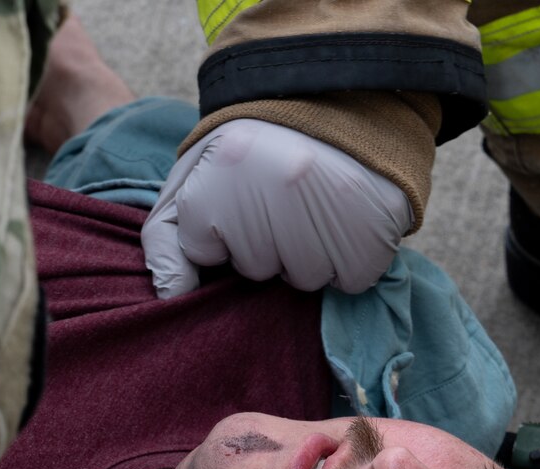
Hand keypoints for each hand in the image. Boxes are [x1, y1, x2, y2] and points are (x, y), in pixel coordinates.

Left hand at [140, 119, 412, 298]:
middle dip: (265, 244)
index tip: (238, 197)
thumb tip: (170, 296)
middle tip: (283, 201)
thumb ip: (166, 240)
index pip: (204, 252)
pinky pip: (350, 280)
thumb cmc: (255, 149)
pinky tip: (345, 224)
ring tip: (315, 209)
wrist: (340, 102)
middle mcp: (278, 189)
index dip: (219, 232)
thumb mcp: (195, 177)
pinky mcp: (373, 230)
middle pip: (255, 269)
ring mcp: (330, 210)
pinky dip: (348, 262)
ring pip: (304, 278)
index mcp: (223, 172)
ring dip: (308, 254)